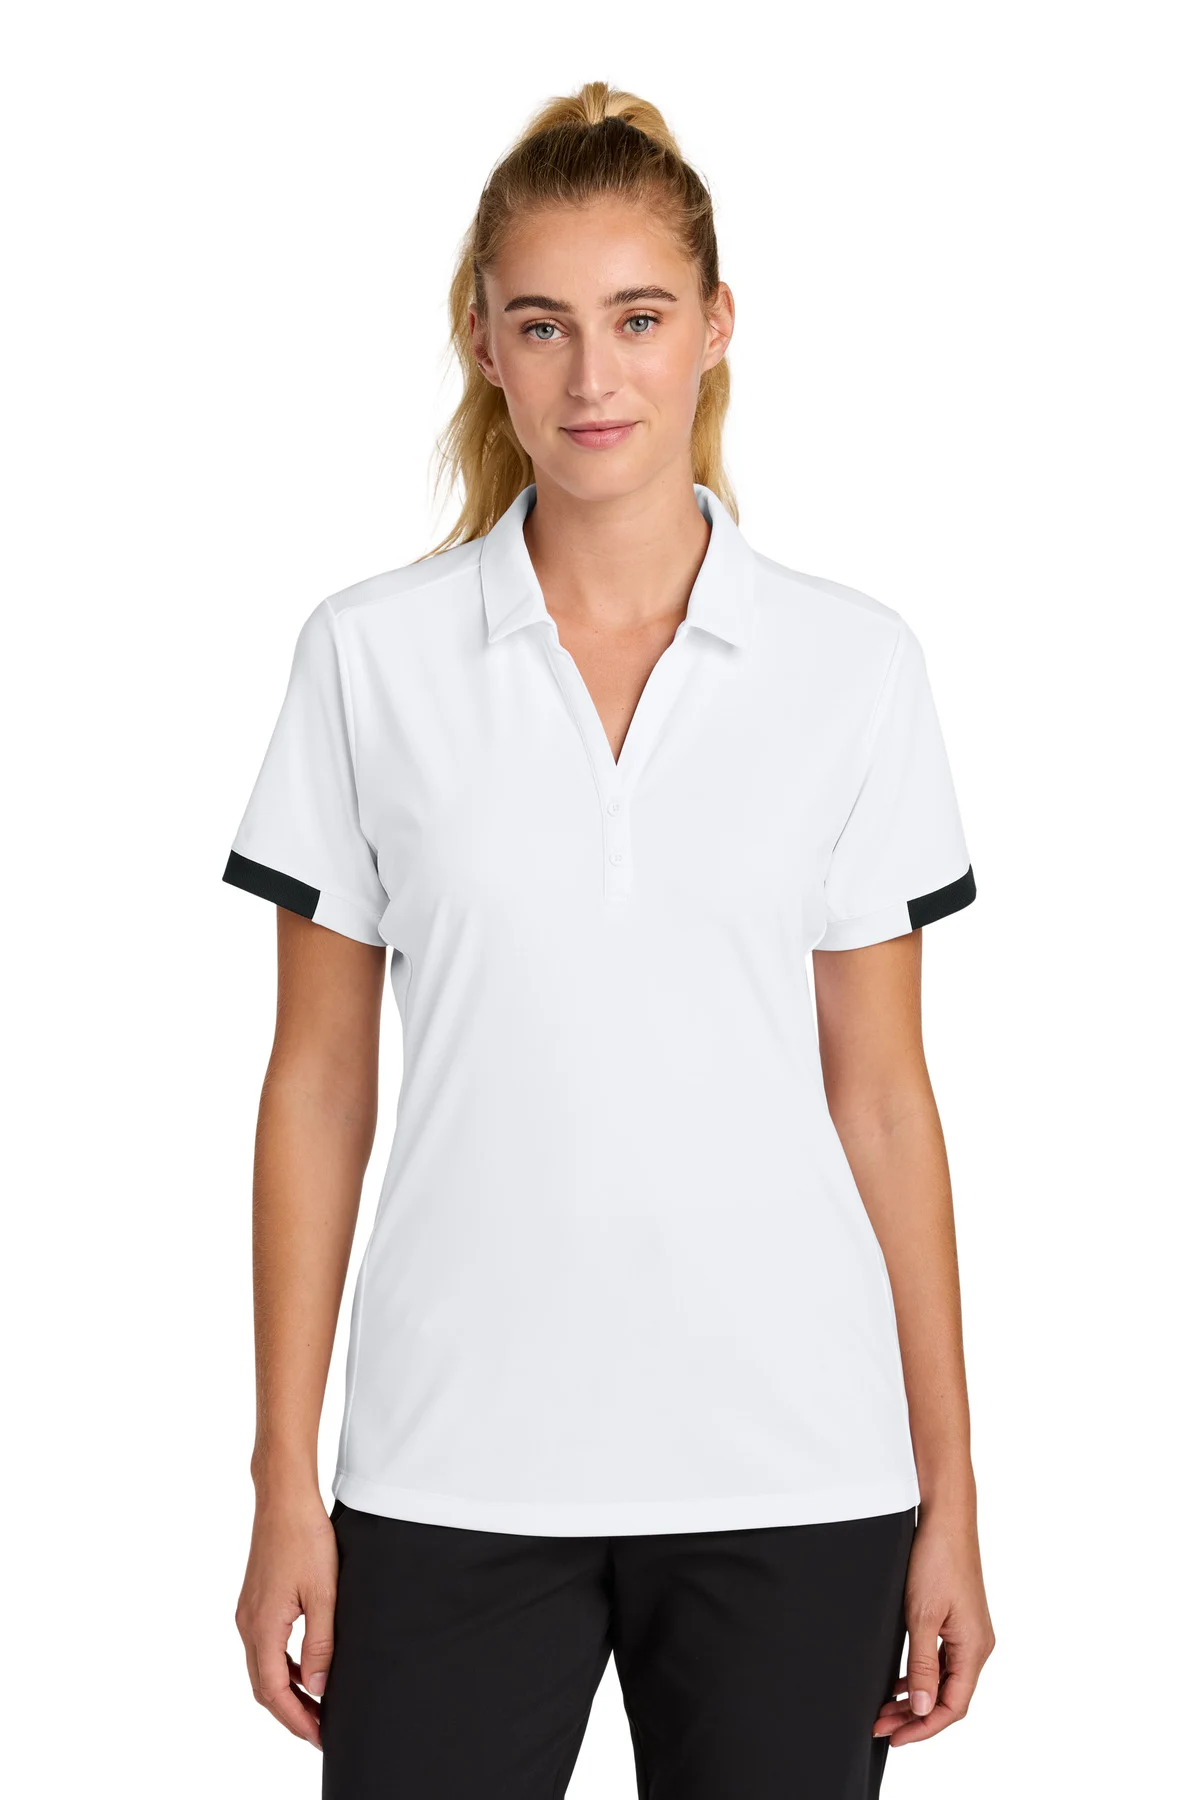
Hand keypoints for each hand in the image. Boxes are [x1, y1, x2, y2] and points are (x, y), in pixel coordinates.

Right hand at [234, 1489, 338, 1748]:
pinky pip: (265, 1647)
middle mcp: (248, 1624)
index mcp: (262, 1627)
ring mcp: (248, 1612)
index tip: (319, 1737)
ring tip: (318, 1706)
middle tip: (320, 1731)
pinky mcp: (255, 1601)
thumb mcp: (323, 1594)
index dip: (296, 1720)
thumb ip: (320, 1644)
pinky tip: (307, 1667)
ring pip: (263, 1667)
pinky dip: (284, 1666)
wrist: (284, 1498)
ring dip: (287, 1691)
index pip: (274, 1692)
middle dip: (291, 1713)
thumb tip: (319, 1687)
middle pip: (264, 1686)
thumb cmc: (305, 1538)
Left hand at [872, 1506, 994, 1746]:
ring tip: (884, 1710)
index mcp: (974, 1648)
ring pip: (944, 1680)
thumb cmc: (935, 1560)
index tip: (894, 1737)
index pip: (953, 1706)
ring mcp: (969, 1633)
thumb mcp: (921, 1616)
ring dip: (916, 1697)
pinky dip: (921, 1676)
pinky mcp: (959, 1621)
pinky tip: (899, 1683)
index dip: (924, 1727)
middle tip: (880, 1726)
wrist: (945, 1518)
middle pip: (949, 1697)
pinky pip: (942, 1661)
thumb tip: (922, 1709)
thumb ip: (922, 1665)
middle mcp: (977, 1645)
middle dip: (915, 1716)